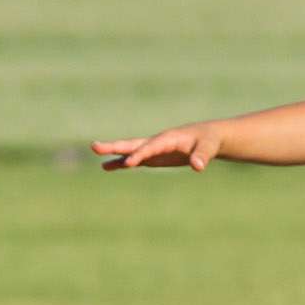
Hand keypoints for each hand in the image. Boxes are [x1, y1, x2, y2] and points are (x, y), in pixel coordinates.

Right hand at [92, 123, 225, 171]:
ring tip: (96, 155)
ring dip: (114, 153)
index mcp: (169, 138)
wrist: (209, 138)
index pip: (151, 147)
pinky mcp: (154, 156)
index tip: (128, 163)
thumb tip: (198, 166)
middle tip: (95, 147)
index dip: (140, 154)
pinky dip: (122, 162)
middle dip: (115, 146)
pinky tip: (108, 167)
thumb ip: (202, 156)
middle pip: (133, 144)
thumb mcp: (209, 148)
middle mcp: (157, 142)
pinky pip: (135, 160)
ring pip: (130, 151)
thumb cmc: (209, 141)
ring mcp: (154, 149)